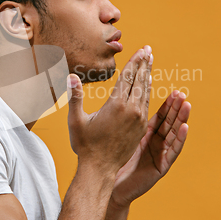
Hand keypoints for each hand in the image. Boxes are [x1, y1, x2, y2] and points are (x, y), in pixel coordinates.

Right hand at [67, 46, 152, 175]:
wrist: (100, 169)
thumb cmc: (85, 145)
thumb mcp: (76, 121)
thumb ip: (75, 97)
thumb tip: (71, 76)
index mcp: (116, 106)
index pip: (128, 77)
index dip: (135, 62)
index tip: (141, 50)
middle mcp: (131, 110)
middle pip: (140, 81)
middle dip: (144, 64)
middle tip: (148, 50)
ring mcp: (138, 120)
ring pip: (146, 92)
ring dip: (148, 75)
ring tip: (149, 62)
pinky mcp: (141, 128)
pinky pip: (147, 104)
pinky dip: (148, 91)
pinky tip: (148, 85)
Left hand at [111, 90, 190, 207]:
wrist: (106, 183)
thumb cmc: (108, 160)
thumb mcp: (118, 135)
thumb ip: (122, 118)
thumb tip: (119, 97)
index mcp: (145, 134)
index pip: (159, 116)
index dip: (167, 104)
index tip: (173, 91)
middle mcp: (155, 143)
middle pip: (169, 123)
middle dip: (176, 108)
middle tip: (182, 93)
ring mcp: (159, 155)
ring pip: (174, 134)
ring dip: (182, 119)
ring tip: (187, 105)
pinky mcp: (161, 166)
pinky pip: (173, 151)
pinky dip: (180, 139)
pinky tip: (185, 127)